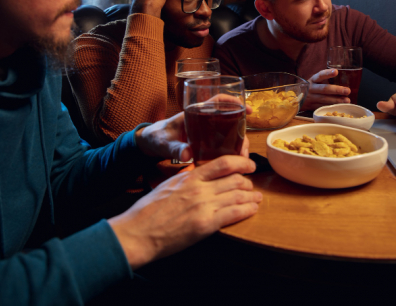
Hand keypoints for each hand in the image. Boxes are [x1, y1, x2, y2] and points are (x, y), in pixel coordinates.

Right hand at [108, 155, 261, 268]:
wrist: (138, 232)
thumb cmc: (148, 211)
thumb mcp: (168, 185)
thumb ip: (187, 180)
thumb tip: (200, 178)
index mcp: (190, 177)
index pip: (223, 163)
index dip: (241, 163)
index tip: (250, 166)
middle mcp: (199, 189)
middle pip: (235, 179)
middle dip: (248, 183)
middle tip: (251, 187)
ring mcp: (204, 206)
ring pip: (238, 195)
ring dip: (252, 197)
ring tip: (257, 198)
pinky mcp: (206, 225)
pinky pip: (235, 213)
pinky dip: (248, 210)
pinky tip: (252, 209)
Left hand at [135, 99, 251, 161]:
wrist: (151, 144)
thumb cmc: (157, 137)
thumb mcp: (165, 143)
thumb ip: (174, 148)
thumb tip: (186, 154)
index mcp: (195, 113)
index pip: (218, 100)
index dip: (234, 102)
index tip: (248, 110)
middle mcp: (205, 120)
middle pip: (230, 119)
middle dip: (242, 131)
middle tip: (245, 147)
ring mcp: (207, 132)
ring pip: (230, 133)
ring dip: (239, 144)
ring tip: (242, 158)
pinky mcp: (206, 143)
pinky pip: (224, 144)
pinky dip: (231, 151)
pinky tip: (235, 162)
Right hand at [302, 69, 350, 110]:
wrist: (294, 98)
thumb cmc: (310, 88)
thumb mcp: (314, 82)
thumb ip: (324, 80)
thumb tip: (343, 79)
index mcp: (313, 80)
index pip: (320, 75)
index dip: (328, 73)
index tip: (336, 71)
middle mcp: (311, 88)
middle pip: (324, 89)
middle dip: (336, 90)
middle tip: (347, 90)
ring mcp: (311, 98)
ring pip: (324, 99)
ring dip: (336, 100)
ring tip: (347, 100)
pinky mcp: (311, 106)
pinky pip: (322, 106)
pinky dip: (331, 106)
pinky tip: (340, 107)